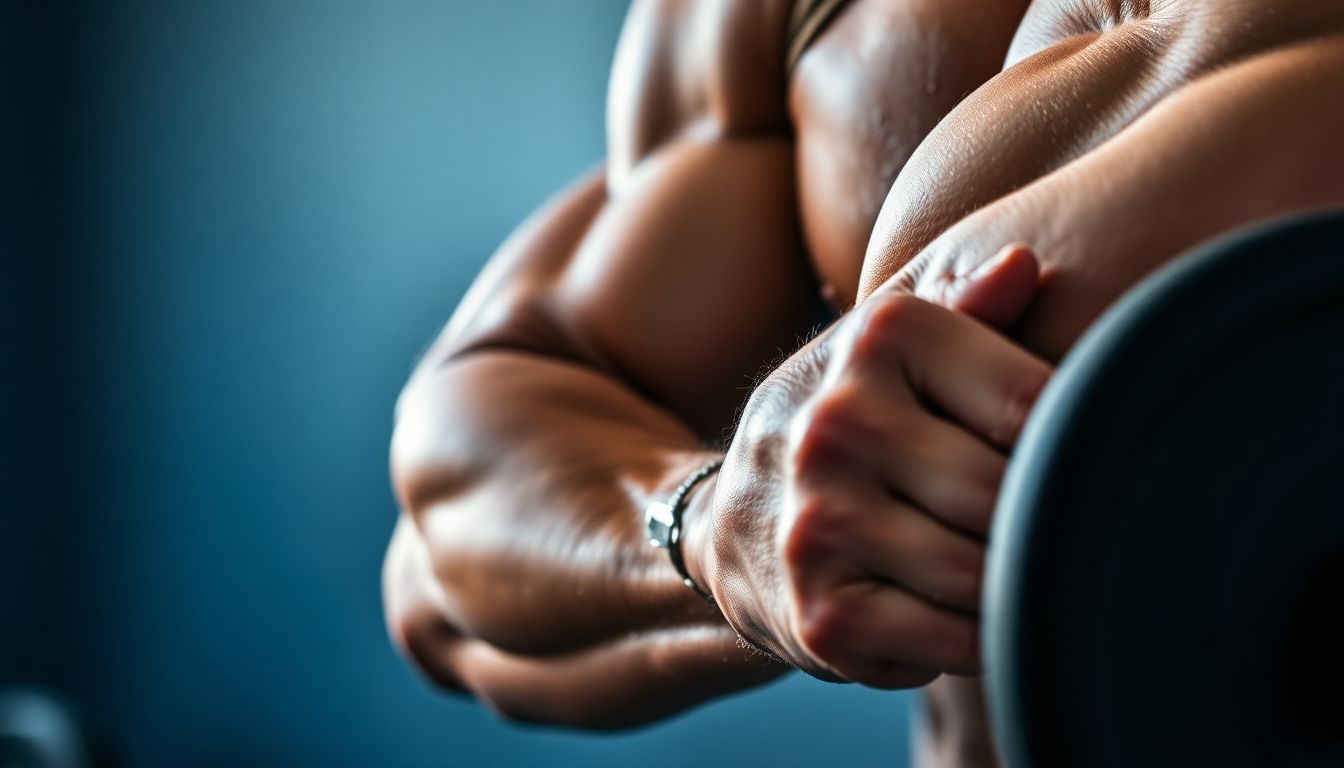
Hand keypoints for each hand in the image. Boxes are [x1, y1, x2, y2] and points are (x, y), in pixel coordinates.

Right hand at [688, 245, 1051, 686]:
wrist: (727, 523)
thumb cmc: (844, 426)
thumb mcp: (883, 352)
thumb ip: (961, 309)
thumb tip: (1028, 264)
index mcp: (877, 339)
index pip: (1030, 401)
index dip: (1076, 446)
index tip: (1084, 467)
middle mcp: (838, 423)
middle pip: (1008, 492)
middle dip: (1043, 524)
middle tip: (1061, 533)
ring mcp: (822, 522)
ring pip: (984, 574)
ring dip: (1015, 586)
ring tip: (1017, 572)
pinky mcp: (821, 614)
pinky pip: (951, 641)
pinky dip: (978, 638)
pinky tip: (967, 613)